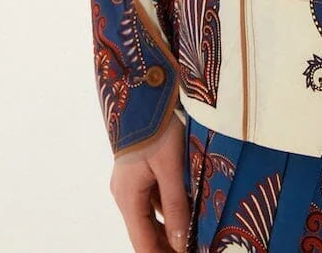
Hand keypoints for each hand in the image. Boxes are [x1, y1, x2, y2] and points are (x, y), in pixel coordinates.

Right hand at [110, 113, 190, 252]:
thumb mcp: (170, 165)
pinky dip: (170, 206)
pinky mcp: (141, 168)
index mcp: (127, 196)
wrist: (142, 86)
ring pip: (152, 213)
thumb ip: (175, 205)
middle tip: (195, 248)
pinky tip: (190, 208)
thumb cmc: (156, 124)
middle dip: (168, 244)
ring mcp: (132, 180)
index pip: (142, 243)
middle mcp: (126, 192)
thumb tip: (180, 243)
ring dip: (171, 225)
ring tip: (196, 234)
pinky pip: (155, 195)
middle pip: (146, 230)